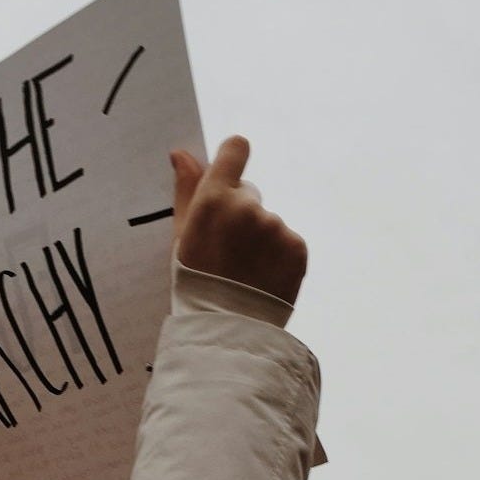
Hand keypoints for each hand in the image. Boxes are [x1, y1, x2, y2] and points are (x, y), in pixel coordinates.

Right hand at [171, 135, 306, 304]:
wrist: (226, 329)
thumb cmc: (195, 282)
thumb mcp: (182, 237)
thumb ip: (185, 190)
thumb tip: (182, 153)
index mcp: (213, 199)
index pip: (235, 150)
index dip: (233, 158)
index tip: (230, 170)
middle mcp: (247, 207)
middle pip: (249, 195)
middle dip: (240, 215)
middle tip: (228, 253)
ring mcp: (275, 228)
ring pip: (269, 223)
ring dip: (261, 240)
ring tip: (245, 272)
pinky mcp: (297, 248)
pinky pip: (288, 243)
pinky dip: (279, 258)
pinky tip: (264, 278)